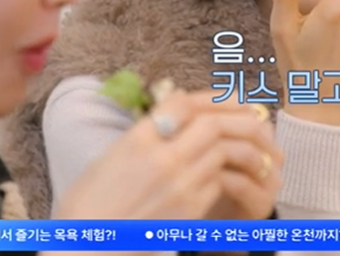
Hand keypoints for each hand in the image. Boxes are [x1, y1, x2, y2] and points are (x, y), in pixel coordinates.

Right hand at [53, 90, 281, 219]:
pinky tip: (231, 168)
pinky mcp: (190, 211)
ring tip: (253, 138)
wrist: (86, 246)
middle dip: (233, 114)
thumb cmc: (87, 203)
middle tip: (247, 111)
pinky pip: (218, 180)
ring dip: (239, 142)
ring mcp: (179, 186)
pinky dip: (227, 170)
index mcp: (136, 140)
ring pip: (221, 150)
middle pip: (210, 124)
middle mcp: (161, 159)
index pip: (181, 104)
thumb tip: (170, 114)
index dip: (204, 97)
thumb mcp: (108, 156)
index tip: (217, 99)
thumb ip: (143, 133)